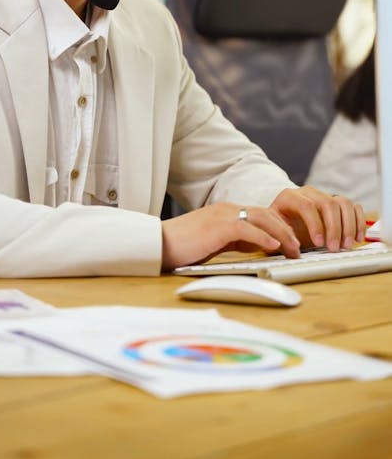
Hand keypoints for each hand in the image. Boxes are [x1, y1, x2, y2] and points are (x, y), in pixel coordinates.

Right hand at [161, 202, 300, 270]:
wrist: (158, 243)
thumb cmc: (182, 246)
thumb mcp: (215, 242)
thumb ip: (234, 241)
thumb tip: (256, 248)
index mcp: (226, 213)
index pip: (260, 215)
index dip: (279, 228)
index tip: (291, 244)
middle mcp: (227, 210)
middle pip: (266, 213)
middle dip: (286, 229)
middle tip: (299, 248)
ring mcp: (222, 216)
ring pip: (261, 218)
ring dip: (282, 234)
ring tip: (294, 249)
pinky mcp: (217, 226)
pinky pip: (246, 229)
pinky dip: (263, 237)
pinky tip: (274, 247)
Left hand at [270, 185, 365, 251]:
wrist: (283, 225)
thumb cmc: (278, 230)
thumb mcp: (274, 234)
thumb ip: (282, 240)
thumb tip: (294, 251)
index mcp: (290, 197)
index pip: (306, 206)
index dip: (315, 225)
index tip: (319, 243)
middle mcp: (308, 193)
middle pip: (328, 203)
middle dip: (334, 228)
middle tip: (335, 248)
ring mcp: (324, 197)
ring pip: (343, 203)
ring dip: (349, 226)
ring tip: (347, 245)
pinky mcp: (337, 204)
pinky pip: (353, 207)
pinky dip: (359, 222)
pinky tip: (358, 238)